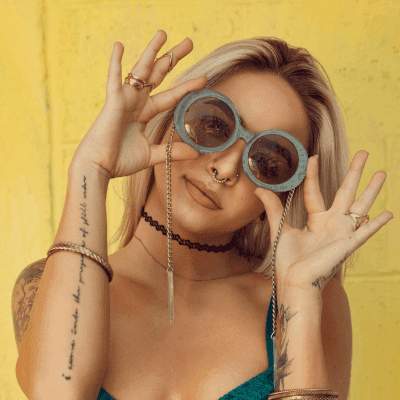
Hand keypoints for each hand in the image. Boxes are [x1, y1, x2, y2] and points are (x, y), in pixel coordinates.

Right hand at [70, 30, 207, 179]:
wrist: (100, 167)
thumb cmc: (121, 161)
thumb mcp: (152, 155)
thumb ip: (172, 151)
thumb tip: (196, 153)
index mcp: (145, 113)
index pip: (171, 96)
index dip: (186, 87)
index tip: (204, 79)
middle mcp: (137, 103)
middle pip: (159, 75)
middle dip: (173, 58)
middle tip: (188, 42)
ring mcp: (124, 100)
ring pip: (140, 70)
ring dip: (152, 51)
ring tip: (164, 34)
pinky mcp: (112, 102)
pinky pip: (114, 79)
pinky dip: (115, 62)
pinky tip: (119, 44)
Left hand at [254, 150, 393, 296]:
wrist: (293, 281)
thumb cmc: (287, 259)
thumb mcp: (280, 228)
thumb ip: (273, 207)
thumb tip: (258, 188)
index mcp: (316, 219)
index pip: (316, 191)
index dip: (315, 174)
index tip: (314, 156)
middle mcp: (332, 222)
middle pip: (346, 192)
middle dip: (355, 172)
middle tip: (363, 153)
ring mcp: (342, 232)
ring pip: (361, 206)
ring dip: (371, 190)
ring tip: (381, 171)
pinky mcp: (348, 244)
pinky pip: (366, 231)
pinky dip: (377, 223)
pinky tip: (388, 212)